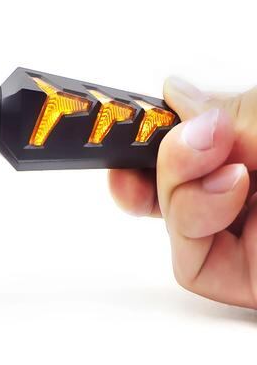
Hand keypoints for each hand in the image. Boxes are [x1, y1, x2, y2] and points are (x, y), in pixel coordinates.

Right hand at [109, 78, 256, 307]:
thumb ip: (229, 106)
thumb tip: (174, 91)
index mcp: (243, 148)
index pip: (177, 137)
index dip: (143, 130)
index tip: (121, 119)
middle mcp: (234, 190)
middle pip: (157, 179)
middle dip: (142, 163)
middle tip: (149, 142)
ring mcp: (231, 234)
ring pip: (167, 217)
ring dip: (182, 191)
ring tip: (227, 172)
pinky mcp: (233, 274)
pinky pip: (187, 263)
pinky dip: (193, 228)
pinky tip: (231, 198)